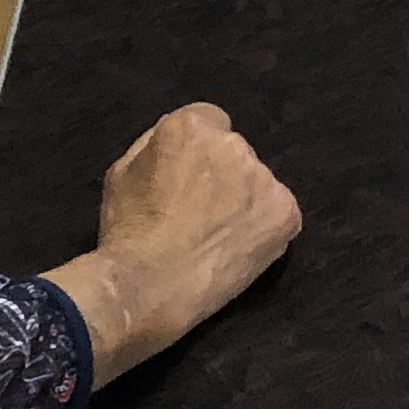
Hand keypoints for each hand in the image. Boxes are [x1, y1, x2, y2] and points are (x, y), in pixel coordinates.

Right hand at [60, 102, 301, 377]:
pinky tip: (237, 251)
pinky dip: (264, 231)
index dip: (199, 152)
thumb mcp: (122, 172)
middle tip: (201, 214)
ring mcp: (263, 178)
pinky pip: (278, 215)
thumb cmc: (126, 232)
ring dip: (244, 203)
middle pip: (235, 152)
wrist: (148, 286)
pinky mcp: (285, 213)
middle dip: (223, 175)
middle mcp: (232, 143)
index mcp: (190, 125)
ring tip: (217, 239)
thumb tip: (175, 141)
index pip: (209, 121)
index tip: (190, 179)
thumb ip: (155, 146)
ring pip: (258, 185)